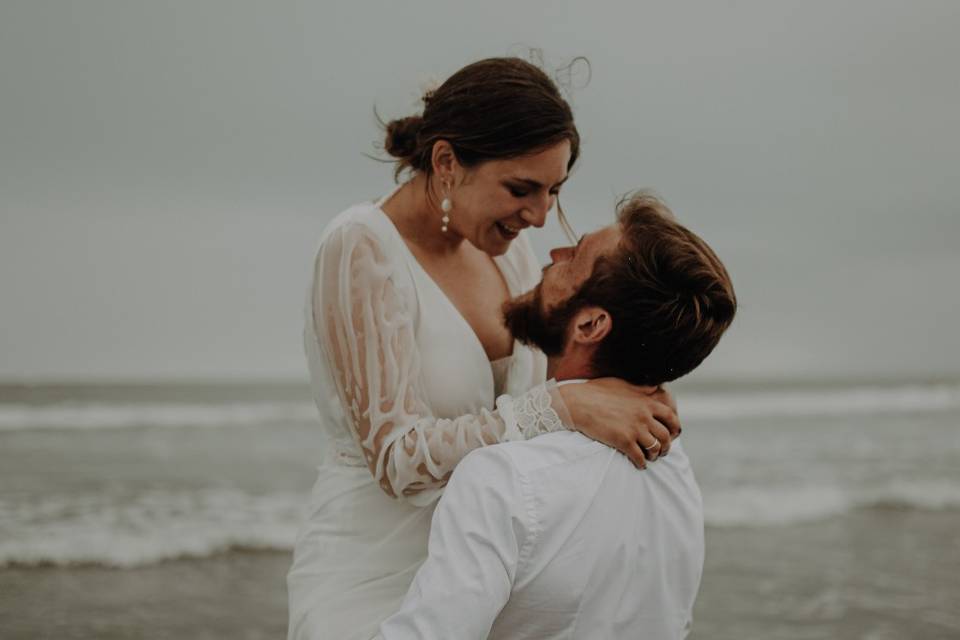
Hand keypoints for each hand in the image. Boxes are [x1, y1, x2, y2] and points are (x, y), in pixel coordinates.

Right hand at [558, 378, 680, 468]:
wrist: (578, 403)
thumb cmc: (597, 391)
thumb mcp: (623, 384)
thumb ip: (641, 388)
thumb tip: (656, 386)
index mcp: (645, 402)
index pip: (671, 417)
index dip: (674, 428)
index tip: (673, 435)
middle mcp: (644, 416)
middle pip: (665, 436)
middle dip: (666, 446)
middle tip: (662, 451)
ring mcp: (634, 429)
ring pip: (654, 448)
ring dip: (654, 455)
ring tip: (649, 457)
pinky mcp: (623, 441)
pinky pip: (639, 457)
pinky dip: (641, 463)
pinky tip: (638, 464)